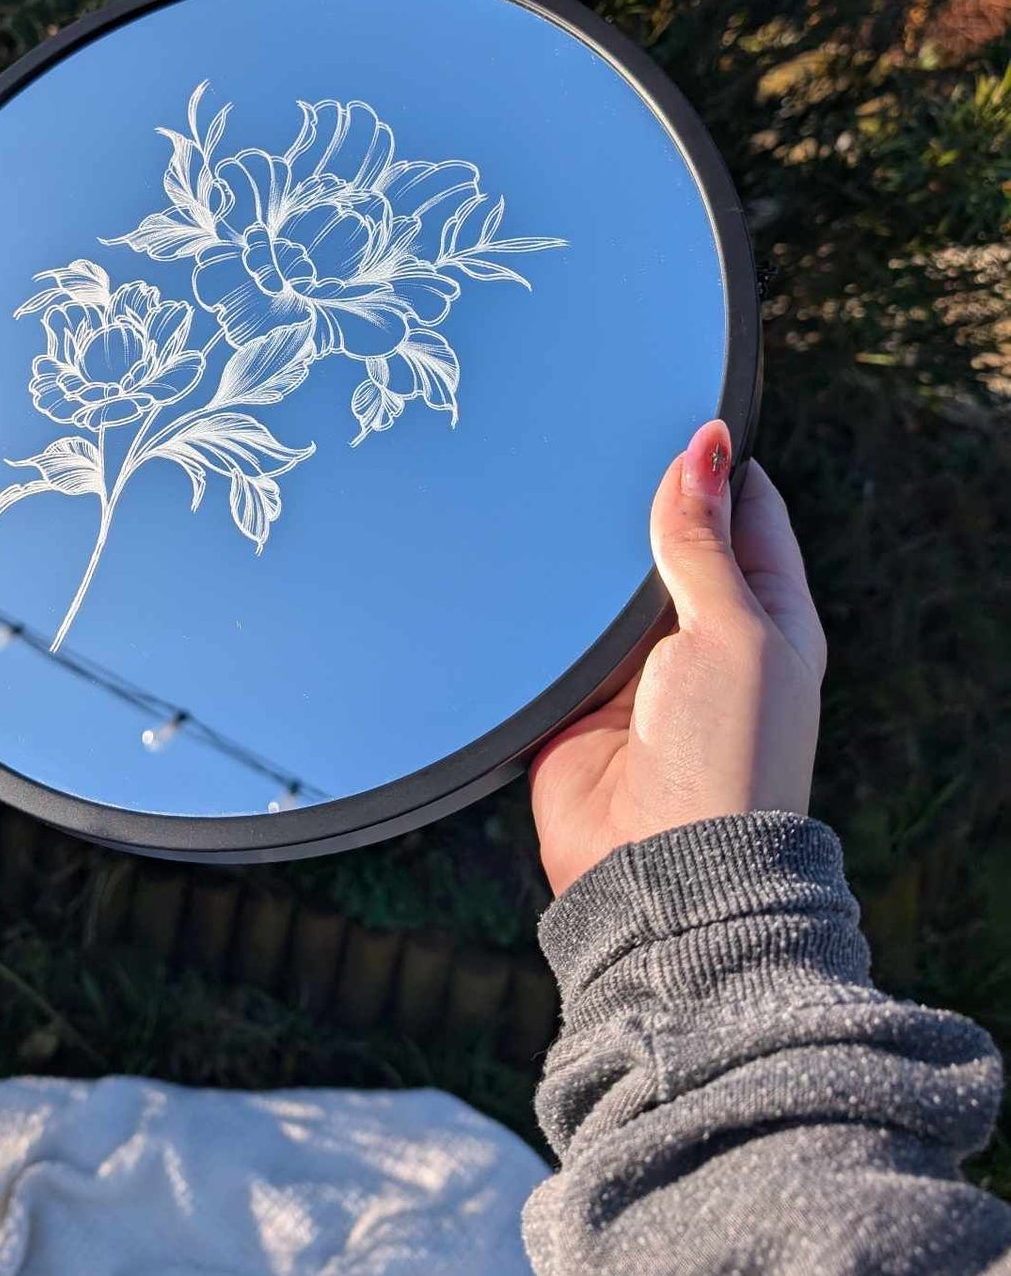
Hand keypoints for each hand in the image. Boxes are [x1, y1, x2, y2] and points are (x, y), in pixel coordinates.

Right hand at [529, 420, 826, 896]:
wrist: (660, 872)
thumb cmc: (727, 759)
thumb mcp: (730, 632)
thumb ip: (703, 542)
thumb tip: (706, 446)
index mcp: (766, 614)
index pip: (746, 511)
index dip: (715, 460)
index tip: (675, 403)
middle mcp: (701, 635)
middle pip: (666, 539)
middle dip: (635, 495)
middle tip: (591, 427)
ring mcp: (634, 667)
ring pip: (603, 580)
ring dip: (581, 549)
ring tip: (542, 478)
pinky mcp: (573, 697)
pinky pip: (551, 631)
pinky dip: (536, 601)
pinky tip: (509, 551)